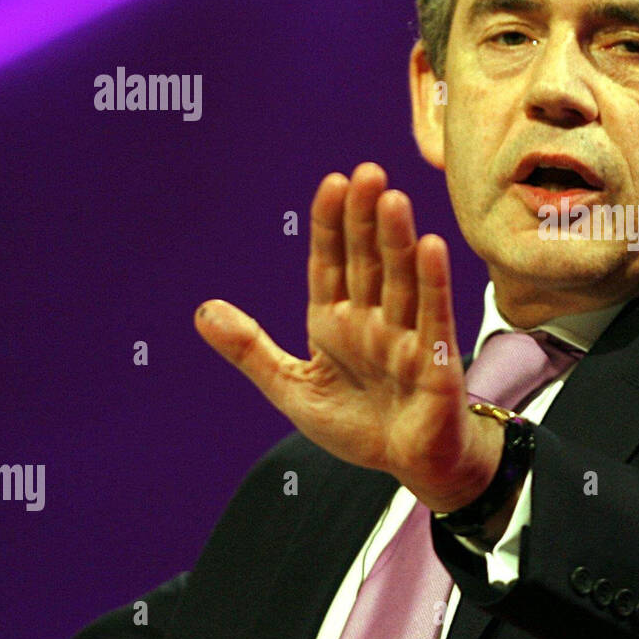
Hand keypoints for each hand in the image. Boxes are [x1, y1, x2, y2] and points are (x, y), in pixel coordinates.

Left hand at [194, 162, 501, 513]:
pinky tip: (430, 247)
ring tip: (392, 199)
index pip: (330, 263)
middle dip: (364, 218)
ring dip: (397, 241)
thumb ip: (250, 350)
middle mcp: (371, 320)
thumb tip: (202, 310)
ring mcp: (405, 336)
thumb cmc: (358, 425)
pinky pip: (434, 316)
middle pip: (366, 261)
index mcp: (334, 321)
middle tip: (367, 172)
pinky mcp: (436, 360)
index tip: (332, 182)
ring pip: (399, 280)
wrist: (412, 466)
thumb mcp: (292, 389)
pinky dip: (432, 283)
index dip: (330, 224)